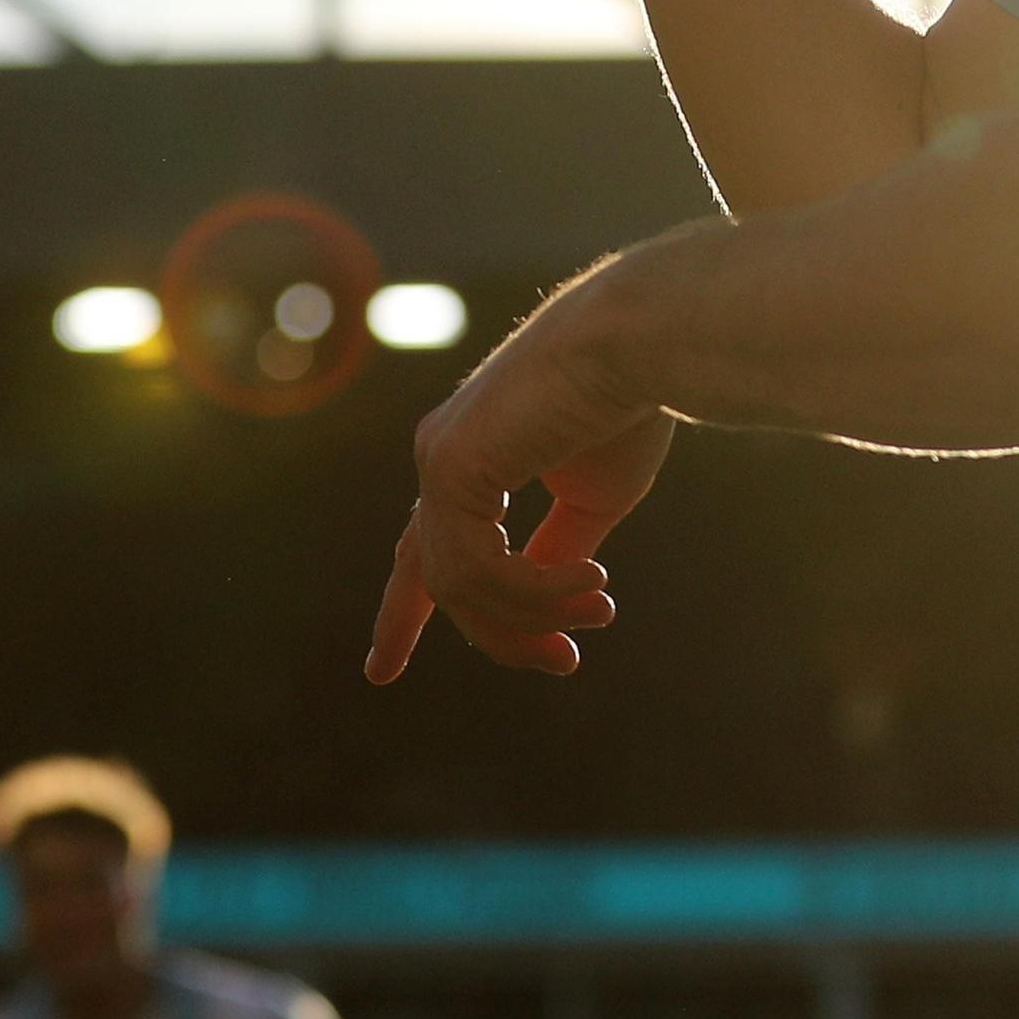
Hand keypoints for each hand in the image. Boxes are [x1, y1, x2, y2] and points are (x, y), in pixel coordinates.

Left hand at [364, 278, 676, 682]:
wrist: (638, 345)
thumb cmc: (625, 408)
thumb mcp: (588, 501)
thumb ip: (551, 553)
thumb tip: (532, 611)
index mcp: (470, 459)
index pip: (424, 546)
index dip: (402, 613)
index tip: (380, 672)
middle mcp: (442, 457)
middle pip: (425, 572)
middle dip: (470, 636)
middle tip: (561, 665)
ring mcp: (438, 461)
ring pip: (462, 587)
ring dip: (537, 616)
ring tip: (602, 609)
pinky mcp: (449, 466)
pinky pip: (477, 570)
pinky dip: (535, 592)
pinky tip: (591, 583)